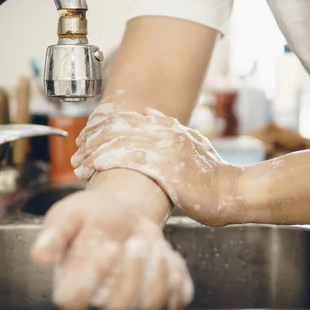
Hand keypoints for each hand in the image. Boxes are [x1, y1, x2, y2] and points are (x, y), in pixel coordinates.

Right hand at [30, 190, 193, 309]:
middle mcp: (101, 303)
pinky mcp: (161, 298)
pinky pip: (177, 300)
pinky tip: (168, 254)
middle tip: (136, 243)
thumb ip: (56, 234)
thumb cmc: (91, 216)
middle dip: (132, 277)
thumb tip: (41, 255)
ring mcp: (134, 305)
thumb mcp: (69, 215)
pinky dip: (177, 277)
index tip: (107, 247)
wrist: (123, 213)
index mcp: (72, 287)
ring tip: (156, 246)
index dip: (92, 278)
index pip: (75, 301)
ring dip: (158, 277)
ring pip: (150, 309)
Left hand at [72, 106, 242, 225]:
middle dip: (93, 140)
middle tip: (77, 152)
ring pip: (120, 143)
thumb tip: (151, 117)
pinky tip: (94, 166)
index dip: (103, 128)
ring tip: (79, 163)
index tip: (87, 137)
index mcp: (170, 128)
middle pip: (119, 130)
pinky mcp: (165, 169)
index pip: (127, 121)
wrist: (232, 192)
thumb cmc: (213, 175)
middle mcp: (166, 134)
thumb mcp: (195, 144)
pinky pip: (129, 160)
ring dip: (95, 153)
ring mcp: (165, 150)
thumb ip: (173, 130)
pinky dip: (108, 161)